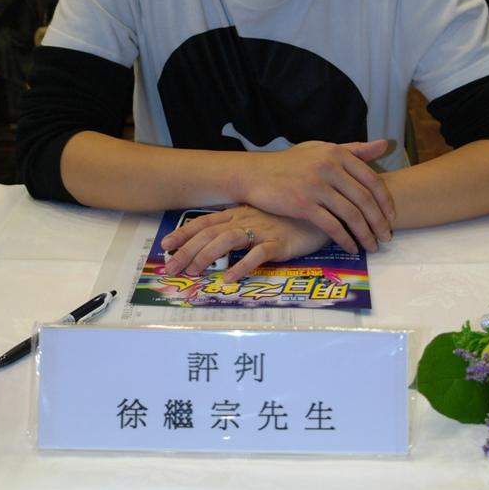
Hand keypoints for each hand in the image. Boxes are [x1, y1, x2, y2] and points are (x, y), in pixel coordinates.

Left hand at [160, 205, 328, 282]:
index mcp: (239, 213)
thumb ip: (241, 225)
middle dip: (186, 250)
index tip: (165, 245)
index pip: (205, 221)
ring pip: (227, 240)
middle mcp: (246, 219)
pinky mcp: (279, 242)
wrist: (323, 211)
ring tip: (194, 272)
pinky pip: (257, 255)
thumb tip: (218, 239)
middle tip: (170, 269)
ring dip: (207, 256)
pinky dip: (241, 266)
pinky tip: (229, 279)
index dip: (184, 233)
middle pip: (209, 233)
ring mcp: (262, 229)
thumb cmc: (290, 216)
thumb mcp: (261, 217)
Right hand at [239, 139, 393, 252]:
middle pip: (364, 200)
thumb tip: (385, 145)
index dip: (386, 201)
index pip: (372, 180)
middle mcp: (329, 167)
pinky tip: (351, 248)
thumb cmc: (290, 163)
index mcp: (337, 154)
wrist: (255, 174)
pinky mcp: (303, 205)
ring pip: (351, 215)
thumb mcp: (321, 149)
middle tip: (386, 237)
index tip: (391, 217)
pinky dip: (345, 240)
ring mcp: (316, 186)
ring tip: (372, 246)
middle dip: (379, 222)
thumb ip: (354, 150)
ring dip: (366, 235)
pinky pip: (332, 226)